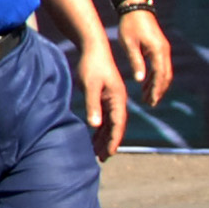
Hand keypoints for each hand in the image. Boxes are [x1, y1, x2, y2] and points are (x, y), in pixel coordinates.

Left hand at [76, 38, 129, 160]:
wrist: (94, 47)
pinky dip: (100, 128)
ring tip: (97, 153)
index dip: (114, 140)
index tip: (109, 154)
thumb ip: (93, 105)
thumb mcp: (90, 85)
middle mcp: (118, 100)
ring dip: (104, 138)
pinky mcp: (105, 96)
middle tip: (102, 159)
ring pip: (110, 123)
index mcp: (118, 98)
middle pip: (116, 127)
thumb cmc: (91, 65)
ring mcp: (113, 99)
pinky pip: (105, 117)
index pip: (118, 124)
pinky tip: (94, 137)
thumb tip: (95, 124)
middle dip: (109, 143)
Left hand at [113, 8, 174, 104]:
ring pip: (164, 72)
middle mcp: (164, 51)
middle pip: (165, 76)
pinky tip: (145, 85)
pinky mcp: (159, 48)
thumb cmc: (130, 25)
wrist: (135, 7)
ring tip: (147, 98)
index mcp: (158, 50)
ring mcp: (163, 49)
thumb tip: (140, 80)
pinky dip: (155, 77)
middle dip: (159, 91)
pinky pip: (160, 66)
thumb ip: (136, 62)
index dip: (156, 89)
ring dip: (157, 85)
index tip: (151, 101)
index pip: (160, 74)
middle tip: (151, 104)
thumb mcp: (129, 44)